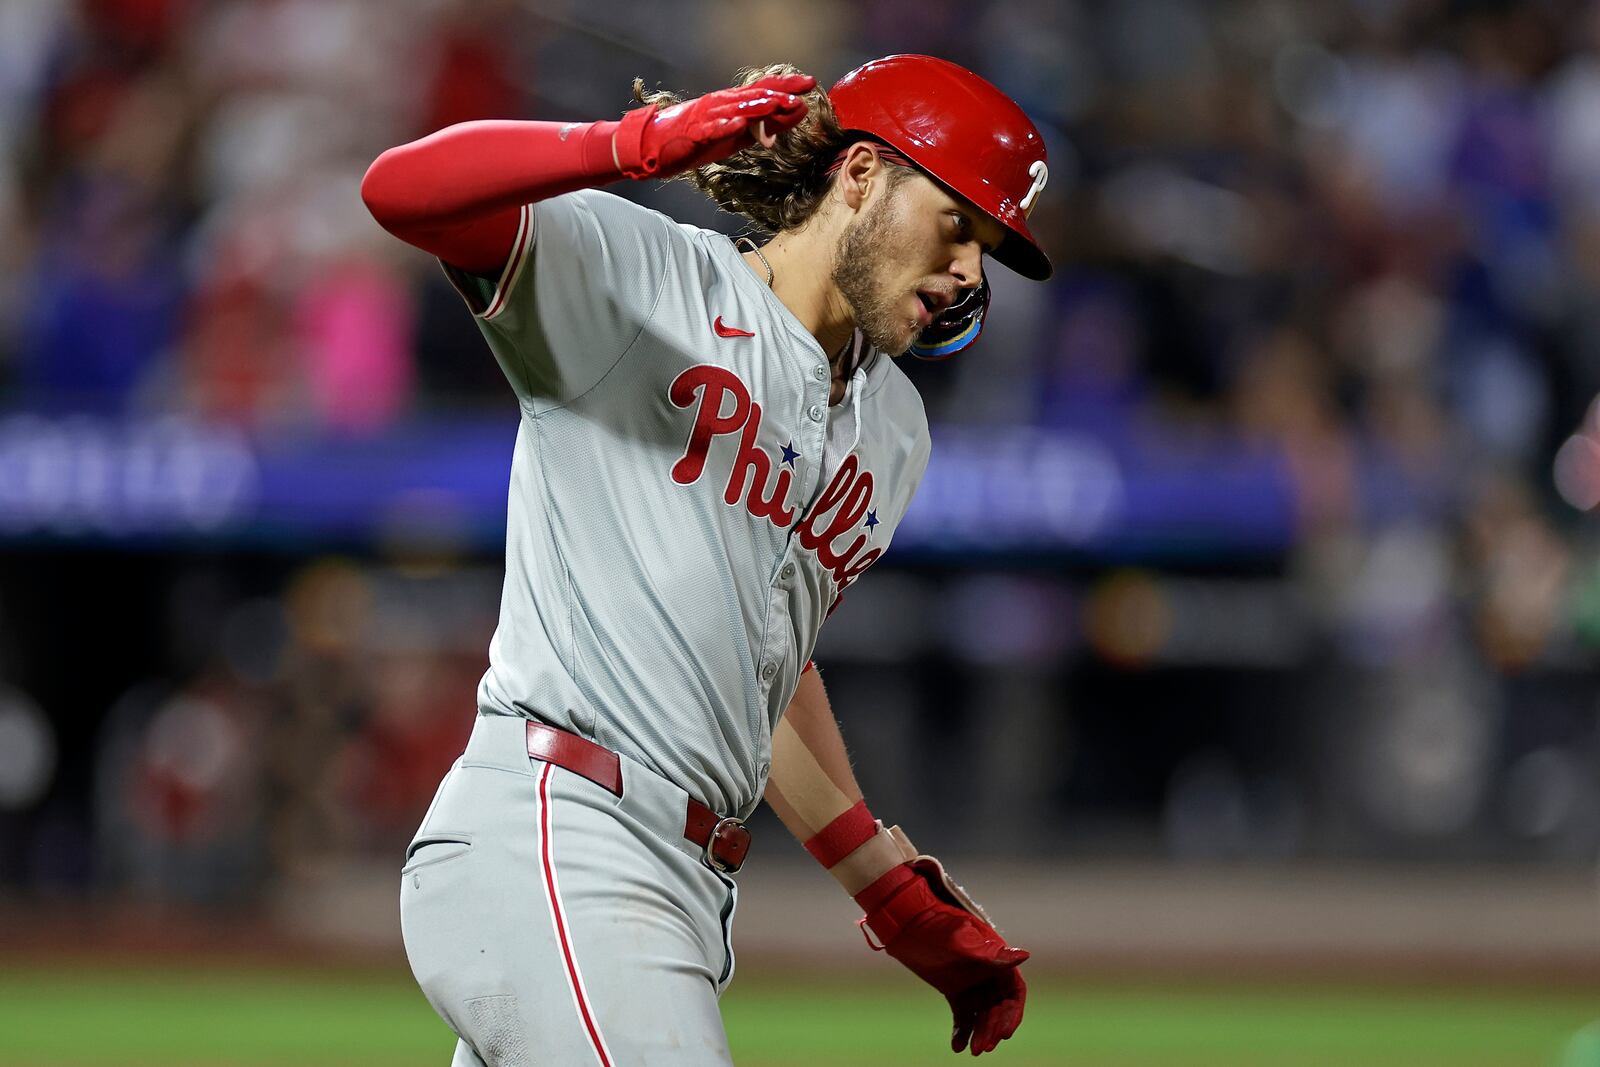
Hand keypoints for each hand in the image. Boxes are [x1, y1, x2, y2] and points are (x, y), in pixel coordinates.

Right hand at [615, 73, 814, 179]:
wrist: (654, 146)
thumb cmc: (695, 140)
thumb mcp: (735, 137)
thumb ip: (762, 128)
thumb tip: (790, 119)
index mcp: (732, 103)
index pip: (763, 89)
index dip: (786, 85)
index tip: (810, 83)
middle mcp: (721, 104)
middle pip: (754, 95)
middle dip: (780, 92)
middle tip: (803, 91)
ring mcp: (707, 117)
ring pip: (736, 108)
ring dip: (758, 106)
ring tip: (778, 104)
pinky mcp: (694, 133)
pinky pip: (711, 129)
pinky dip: (725, 126)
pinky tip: (739, 126)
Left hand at [862, 861, 1028, 1055]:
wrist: (904, 923)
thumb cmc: (935, 924)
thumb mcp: (962, 939)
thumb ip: (990, 953)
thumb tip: (1025, 955)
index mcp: (996, 958)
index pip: (1014, 991)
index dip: (1012, 1013)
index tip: (1005, 1032)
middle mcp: (988, 972)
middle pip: (999, 1007)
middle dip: (993, 1028)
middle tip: (983, 1047)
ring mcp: (971, 982)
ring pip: (982, 1014)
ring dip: (980, 1032)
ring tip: (972, 1050)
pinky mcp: (954, 990)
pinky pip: (963, 1015)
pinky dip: (962, 1031)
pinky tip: (956, 1046)